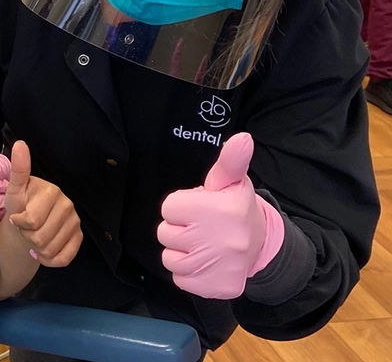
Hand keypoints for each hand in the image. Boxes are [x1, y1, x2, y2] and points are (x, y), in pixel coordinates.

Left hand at [5, 141, 82, 266]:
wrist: (26, 225)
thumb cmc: (19, 206)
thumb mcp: (14, 189)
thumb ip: (19, 169)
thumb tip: (20, 144)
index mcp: (52, 192)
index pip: (31, 220)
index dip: (19, 223)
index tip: (16, 217)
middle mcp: (68, 205)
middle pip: (40, 238)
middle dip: (27, 237)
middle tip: (25, 228)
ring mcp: (75, 222)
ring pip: (51, 250)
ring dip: (36, 249)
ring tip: (33, 237)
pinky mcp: (79, 238)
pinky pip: (63, 259)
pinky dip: (49, 260)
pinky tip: (42, 251)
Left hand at [157, 133, 284, 298]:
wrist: (260, 247)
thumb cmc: (234, 209)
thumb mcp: (231, 183)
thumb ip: (230, 161)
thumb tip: (242, 138)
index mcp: (222, 209)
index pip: (169, 207)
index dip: (181, 207)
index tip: (198, 208)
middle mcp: (222, 240)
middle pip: (165, 233)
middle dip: (179, 229)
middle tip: (201, 227)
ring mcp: (218, 267)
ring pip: (169, 258)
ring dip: (181, 252)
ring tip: (202, 244)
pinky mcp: (215, 288)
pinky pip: (180, 279)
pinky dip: (188, 273)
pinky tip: (206, 263)